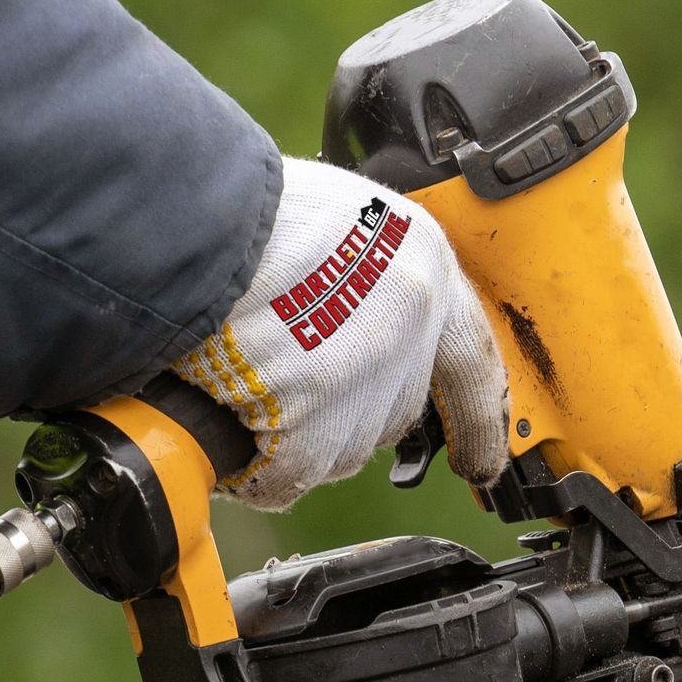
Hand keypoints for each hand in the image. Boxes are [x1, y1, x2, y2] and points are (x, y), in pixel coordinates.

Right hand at [173, 156, 511, 510]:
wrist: (197, 213)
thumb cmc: (243, 206)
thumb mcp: (332, 219)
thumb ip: (359, 274)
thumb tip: (344, 324)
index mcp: (420, 259)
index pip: (471, 358)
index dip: (478, 415)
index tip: (484, 458)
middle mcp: (410, 319)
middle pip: (393, 412)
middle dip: (340, 417)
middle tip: (283, 394)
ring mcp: (366, 372)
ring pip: (342, 449)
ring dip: (291, 441)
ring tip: (237, 391)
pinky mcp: (314, 417)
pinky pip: (290, 475)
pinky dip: (254, 469)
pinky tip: (227, 435)